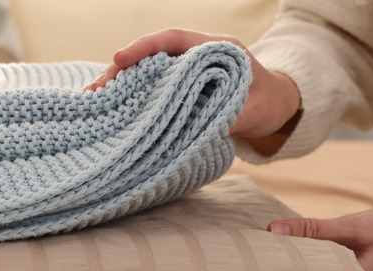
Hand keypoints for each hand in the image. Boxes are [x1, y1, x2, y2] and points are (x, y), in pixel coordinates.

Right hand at [83, 28, 300, 144]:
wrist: (278, 104)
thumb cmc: (268, 103)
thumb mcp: (254, 112)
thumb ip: (228, 117)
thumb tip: (197, 130)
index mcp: (217, 49)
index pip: (175, 39)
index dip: (145, 46)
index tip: (120, 57)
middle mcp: (198, 54)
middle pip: (154, 55)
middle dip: (121, 70)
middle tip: (94, 91)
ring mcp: (188, 69)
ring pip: (149, 71)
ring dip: (122, 85)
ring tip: (93, 102)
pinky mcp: (182, 86)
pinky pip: (154, 87)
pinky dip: (134, 96)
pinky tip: (112, 109)